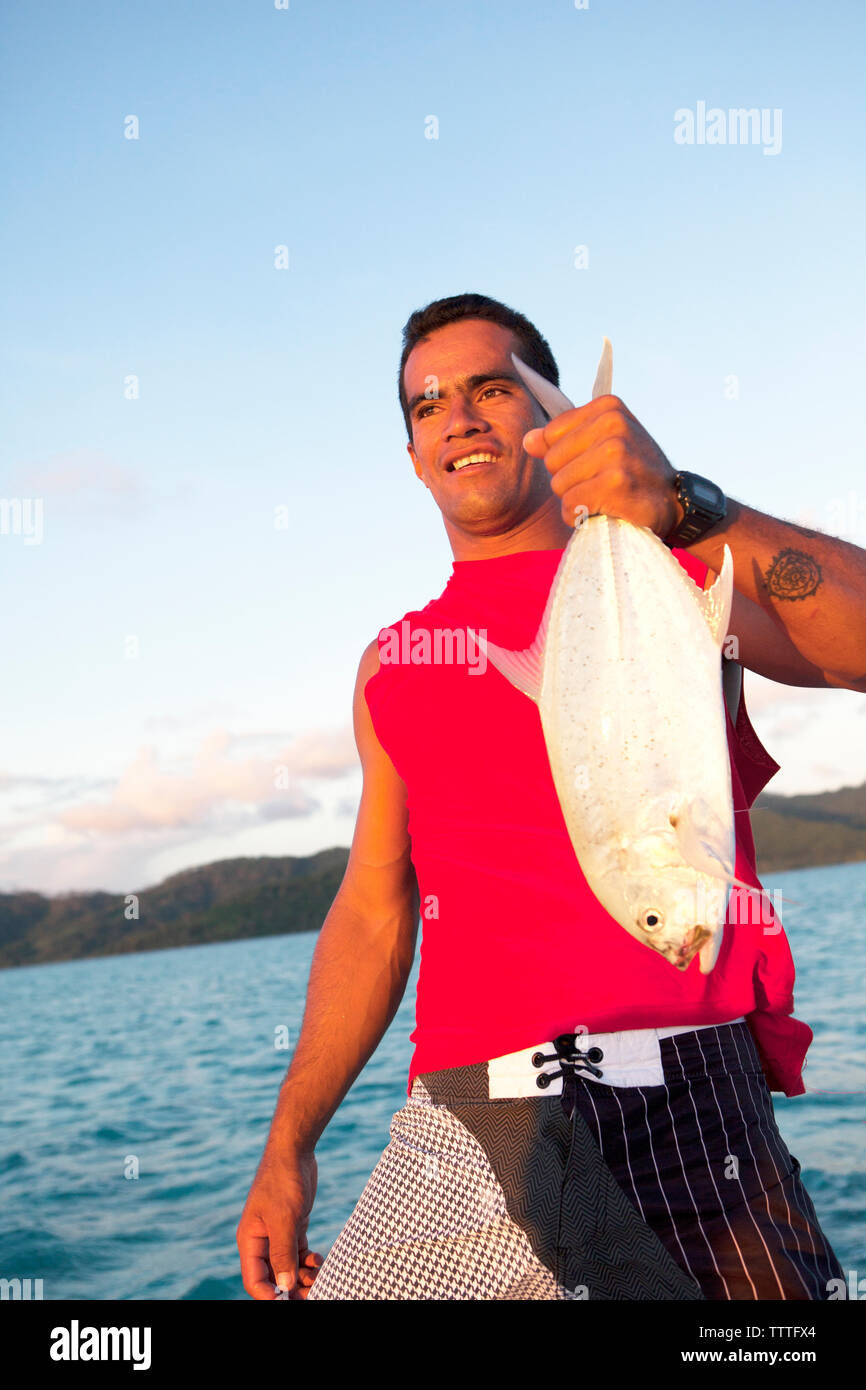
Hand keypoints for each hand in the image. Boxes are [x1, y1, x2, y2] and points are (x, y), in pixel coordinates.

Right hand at [237, 1147, 323, 1299]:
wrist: (294, 1151)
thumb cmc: (283, 1181)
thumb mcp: (284, 1219)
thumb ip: (283, 1253)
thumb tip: (285, 1286)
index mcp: (250, 1241)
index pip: (255, 1280)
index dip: (271, 1296)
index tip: (290, 1300)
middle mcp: (261, 1241)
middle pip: (273, 1277)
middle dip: (291, 1289)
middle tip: (313, 1294)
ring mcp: (277, 1234)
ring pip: (287, 1267)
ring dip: (302, 1277)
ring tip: (320, 1278)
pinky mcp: (292, 1226)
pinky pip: (298, 1254)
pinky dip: (308, 1262)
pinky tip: (319, 1261)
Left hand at [523, 394, 683, 536]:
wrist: (675, 501)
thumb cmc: (634, 472)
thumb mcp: (603, 443)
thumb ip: (563, 439)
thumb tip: (528, 441)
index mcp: (607, 407)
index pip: (551, 435)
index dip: (565, 458)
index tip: (594, 463)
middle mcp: (613, 424)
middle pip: (552, 461)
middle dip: (569, 480)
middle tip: (601, 483)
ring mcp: (615, 452)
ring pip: (560, 485)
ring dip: (575, 500)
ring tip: (604, 497)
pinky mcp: (615, 483)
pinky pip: (570, 505)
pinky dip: (579, 516)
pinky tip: (601, 511)